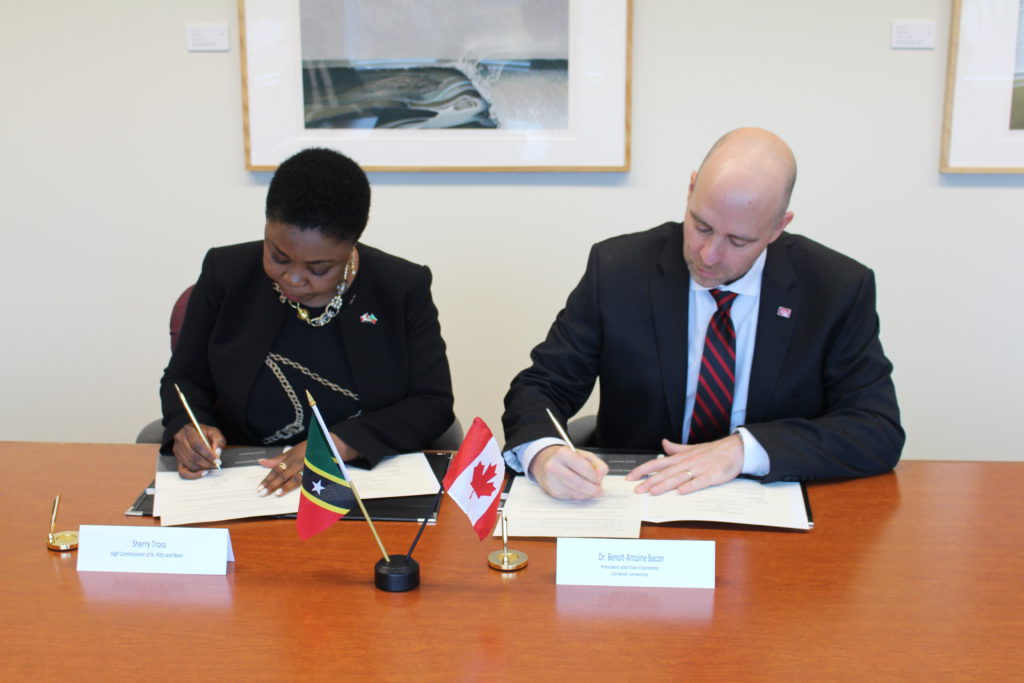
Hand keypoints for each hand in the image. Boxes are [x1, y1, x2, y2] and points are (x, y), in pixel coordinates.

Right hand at [172, 424, 225, 478]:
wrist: (190, 431)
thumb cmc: (202, 431)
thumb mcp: (212, 431)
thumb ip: (217, 440)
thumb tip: (217, 452)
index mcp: (189, 432)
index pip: (197, 446)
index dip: (208, 455)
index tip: (217, 460)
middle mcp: (180, 441)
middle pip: (193, 456)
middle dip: (207, 463)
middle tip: (216, 465)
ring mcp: (177, 451)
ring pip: (189, 464)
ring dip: (202, 468)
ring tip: (212, 467)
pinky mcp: (177, 459)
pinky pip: (182, 471)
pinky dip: (193, 475)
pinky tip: (202, 473)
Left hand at [257, 433, 358, 496]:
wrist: (333, 444)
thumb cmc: (311, 447)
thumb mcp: (293, 450)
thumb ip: (278, 458)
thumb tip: (261, 462)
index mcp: (292, 455)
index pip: (277, 468)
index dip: (268, 478)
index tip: (260, 487)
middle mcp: (299, 460)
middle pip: (284, 474)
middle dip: (273, 484)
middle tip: (263, 493)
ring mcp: (308, 466)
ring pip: (295, 478)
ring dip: (286, 486)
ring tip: (277, 494)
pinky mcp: (317, 471)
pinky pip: (308, 480)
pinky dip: (302, 487)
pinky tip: (297, 493)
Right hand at [529, 445, 608, 499]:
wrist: (544, 461)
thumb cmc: (566, 458)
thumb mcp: (583, 454)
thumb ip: (597, 464)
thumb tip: (600, 477)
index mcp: (562, 453)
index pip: (584, 468)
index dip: (595, 476)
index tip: (599, 479)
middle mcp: (554, 466)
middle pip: (579, 483)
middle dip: (593, 489)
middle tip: (599, 490)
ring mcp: (551, 480)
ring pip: (575, 493)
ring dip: (587, 494)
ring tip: (591, 491)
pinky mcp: (551, 491)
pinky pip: (570, 497)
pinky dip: (579, 496)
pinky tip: (580, 491)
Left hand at [626, 436, 743, 494]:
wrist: (735, 449)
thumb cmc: (713, 451)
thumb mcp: (692, 448)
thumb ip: (676, 449)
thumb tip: (664, 443)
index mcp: (680, 458)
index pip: (657, 463)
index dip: (643, 470)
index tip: (630, 477)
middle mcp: (687, 463)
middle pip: (665, 473)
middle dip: (650, 481)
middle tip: (637, 490)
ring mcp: (699, 469)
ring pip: (678, 477)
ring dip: (665, 485)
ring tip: (653, 492)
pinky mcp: (712, 475)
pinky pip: (699, 481)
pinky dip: (690, 486)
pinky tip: (681, 492)